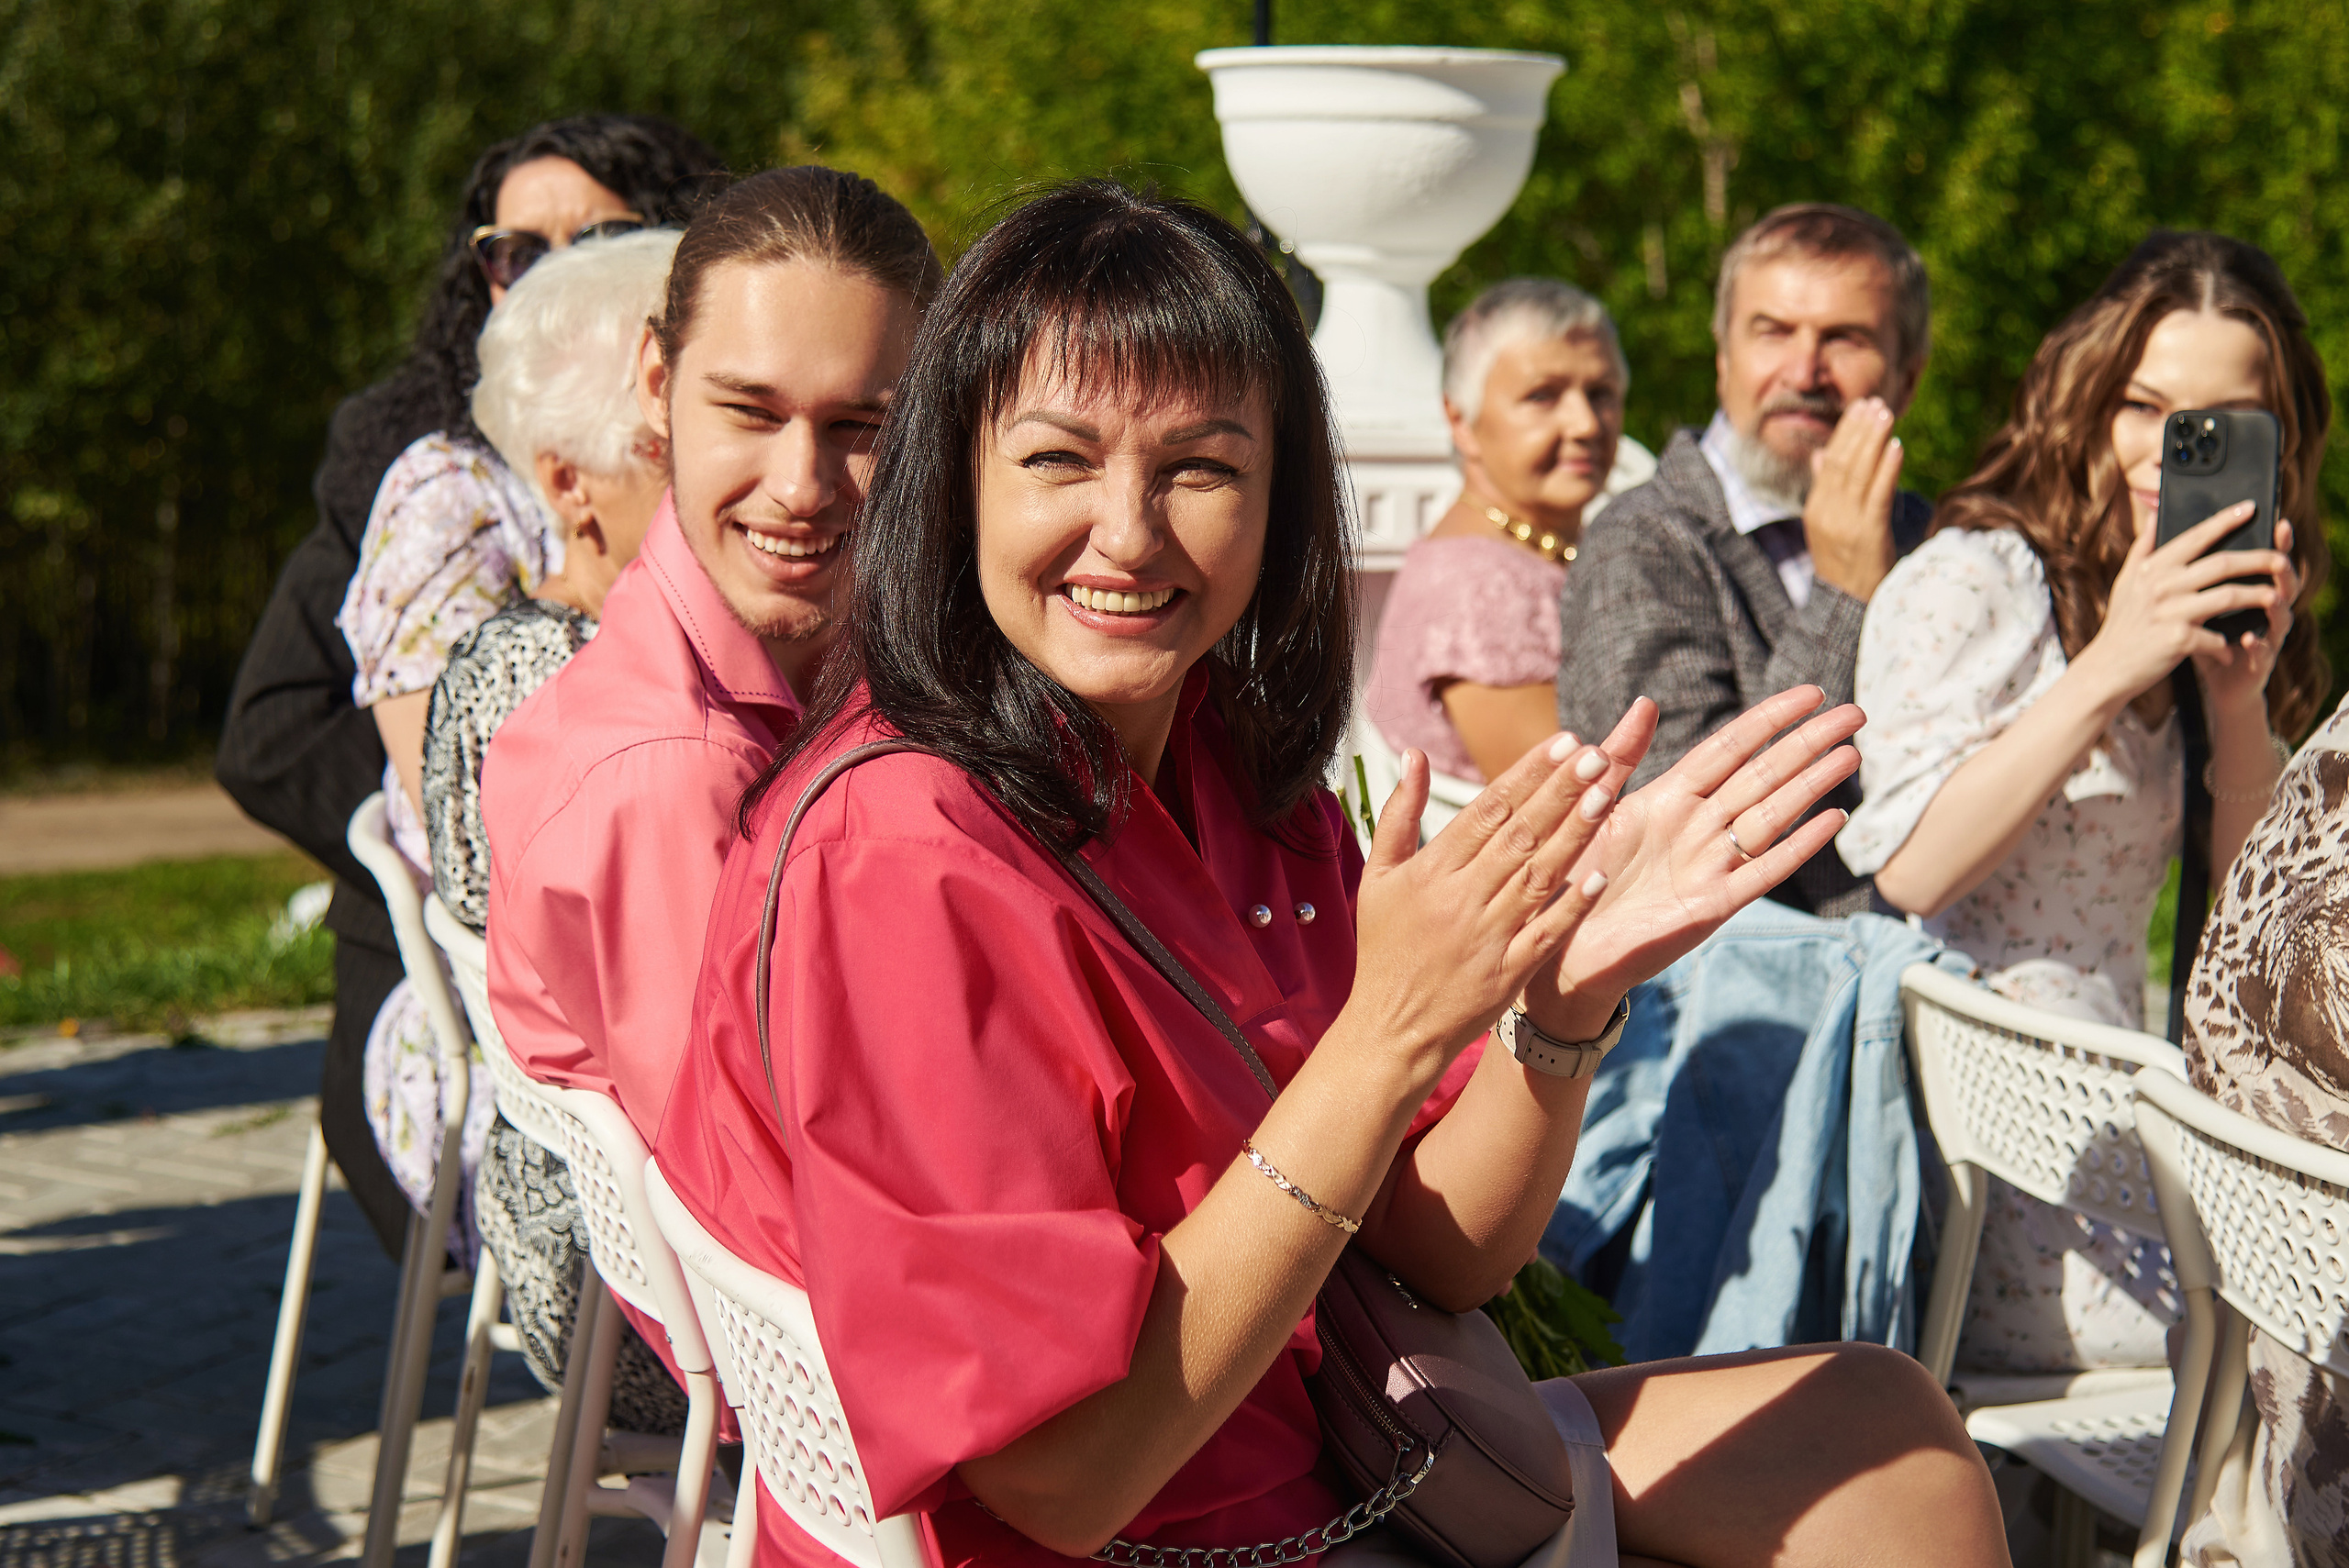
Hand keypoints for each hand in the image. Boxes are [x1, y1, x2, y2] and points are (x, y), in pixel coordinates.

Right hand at [1347, 732, 1620, 1070]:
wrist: (1390, 1028)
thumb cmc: (1384, 946)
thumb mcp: (1378, 876)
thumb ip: (1400, 813)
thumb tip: (1414, 754)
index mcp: (1431, 871)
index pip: (1488, 810)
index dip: (1528, 774)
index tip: (1563, 743)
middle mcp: (1461, 899)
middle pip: (1519, 836)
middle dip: (1560, 792)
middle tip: (1597, 754)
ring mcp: (1487, 937)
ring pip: (1537, 877)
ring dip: (1574, 836)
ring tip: (1606, 796)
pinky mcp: (1508, 974)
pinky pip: (1545, 934)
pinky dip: (1571, 906)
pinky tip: (1599, 875)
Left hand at [1518, 688, 1862, 1037]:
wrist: (1562, 948)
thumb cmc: (1574, 876)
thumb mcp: (1590, 808)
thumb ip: (1620, 758)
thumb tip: (1647, 701)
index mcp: (1668, 799)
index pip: (1729, 748)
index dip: (1770, 720)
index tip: (1812, 693)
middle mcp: (1696, 827)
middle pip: (1762, 775)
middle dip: (1807, 743)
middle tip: (1855, 713)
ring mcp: (1709, 865)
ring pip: (1771, 816)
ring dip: (1812, 785)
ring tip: (1851, 754)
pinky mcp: (1712, 906)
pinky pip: (1762, 871)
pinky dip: (1797, 847)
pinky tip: (1831, 820)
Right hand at [1801, 398, 1903, 601]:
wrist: (1850, 607)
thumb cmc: (1848, 565)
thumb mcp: (1831, 525)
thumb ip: (1826, 488)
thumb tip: (1821, 453)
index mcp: (1816, 510)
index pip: (1829, 462)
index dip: (1845, 432)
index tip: (1860, 407)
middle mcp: (1826, 514)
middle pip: (1842, 463)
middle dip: (1859, 430)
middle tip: (1875, 402)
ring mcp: (1846, 525)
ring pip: (1858, 474)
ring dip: (1873, 441)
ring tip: (1886, 414)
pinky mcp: (1867, 535)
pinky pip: (1877, 495)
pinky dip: (1886, 469)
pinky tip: (1897, 447)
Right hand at [2076, 504, 2293, 713]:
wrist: (2107, 667)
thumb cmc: (2122, 624)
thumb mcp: (2126, 582)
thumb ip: (2143, 547)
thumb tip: (2154, 515)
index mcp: (2152, 569)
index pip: (2195, 537)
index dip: (2225, 520)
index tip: (2250, 507)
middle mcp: (2161, 586)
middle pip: (2222, 563)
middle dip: (2258, 558)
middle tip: (2282, 558)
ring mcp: (2170, 612)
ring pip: (2228, 595)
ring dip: (2258, 596)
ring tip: (2276, 598)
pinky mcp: (2177, 639)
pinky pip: (2216, 636)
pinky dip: (2227, 644)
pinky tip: (2231, 650)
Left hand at [2194, 518, 2299, 721]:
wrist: (2212, 683)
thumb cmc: (2202, 636)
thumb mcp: (2192, 604)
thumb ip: (2184, 573)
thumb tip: (2159, 531)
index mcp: (2251, 592)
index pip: (2264, 562)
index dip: (2274, 543)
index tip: (2276, 522)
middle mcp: (2266, 612)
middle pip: (2283, 584)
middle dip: (2282, 570)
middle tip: (2279, 558)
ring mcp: (2267, 637)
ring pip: (2281, 618)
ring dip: (2276, 606)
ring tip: (2271, 596)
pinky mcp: (2259, 664)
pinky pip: (2263, 653)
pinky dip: (2257, 645)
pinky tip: (2249, 638)